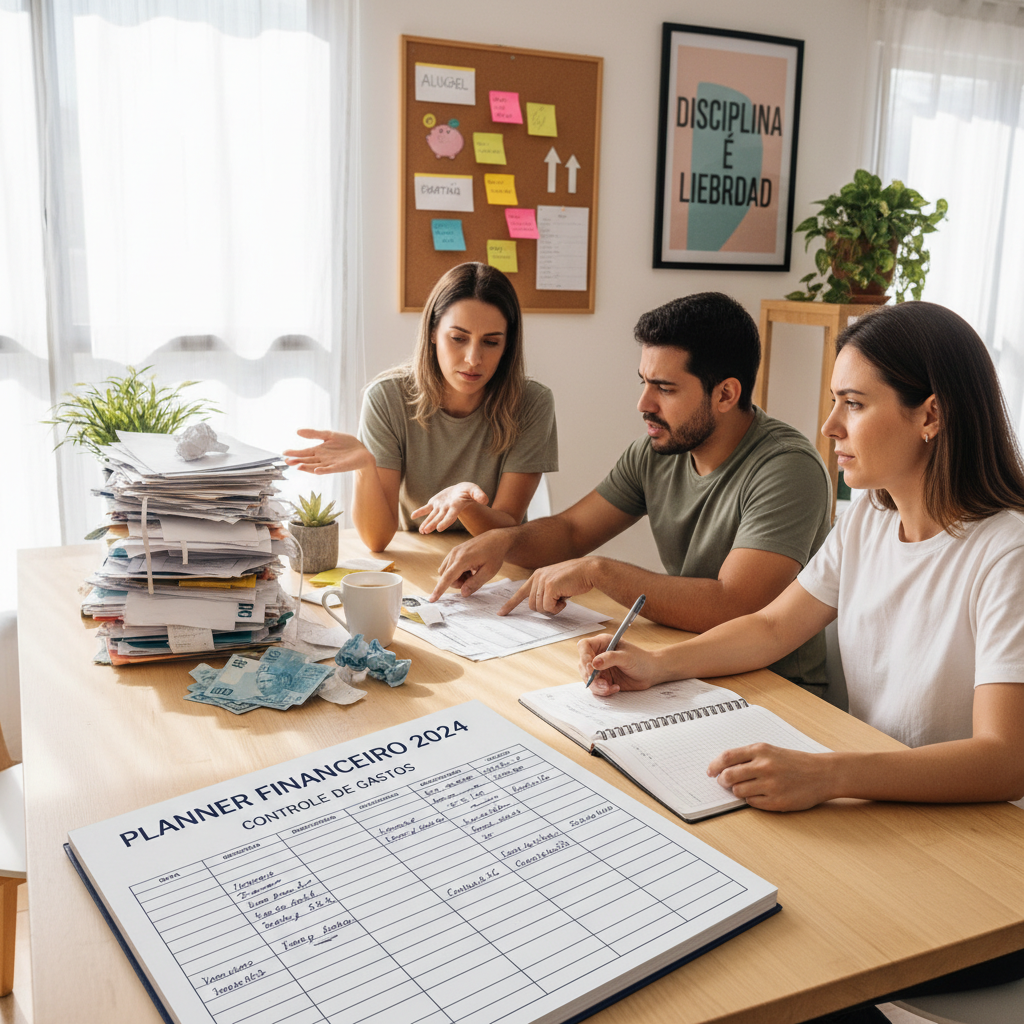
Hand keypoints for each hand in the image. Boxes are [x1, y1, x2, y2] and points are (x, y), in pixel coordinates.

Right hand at [282, 429, 374, 474]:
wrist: (361, 451)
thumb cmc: (345, 443)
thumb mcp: (329, 435)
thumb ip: (314, 433)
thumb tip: (297, 431)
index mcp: (319, 451)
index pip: (304, 452)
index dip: (294, 453)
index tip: (284, 453)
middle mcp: (322, 458)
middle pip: (307, 460)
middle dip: (297, 461)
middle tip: (287, 461)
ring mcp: (330, 464)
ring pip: (315, 466)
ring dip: (307, 467)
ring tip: (298, 466)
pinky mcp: (339, 467)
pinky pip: (330, 469)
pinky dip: (323, 470)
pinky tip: (317, 470)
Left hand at [412, 482, 488, 534]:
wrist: (461, 491)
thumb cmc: (469, 491)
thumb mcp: (474, 490)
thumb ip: (479, 494)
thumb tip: (486, 500)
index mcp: (456, 507)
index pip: (450, 516)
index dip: (445, 522)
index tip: (439, 529)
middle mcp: (447, 509)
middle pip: (439, 518)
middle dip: (432, 524)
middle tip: (426, 531)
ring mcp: (440, 507)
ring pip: (432, 516)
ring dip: (426, 523)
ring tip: (422, 531)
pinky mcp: (434, 503)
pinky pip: (425, 509)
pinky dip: (419, 512)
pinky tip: (412, 516)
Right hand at [430, 530, 513, 599]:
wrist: (496, 539)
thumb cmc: (494, 555)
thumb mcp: (489, 572)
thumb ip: (475, 583)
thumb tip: (463, 593)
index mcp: (463, 559)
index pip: (448, 578)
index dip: (439, 590)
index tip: (432, 600)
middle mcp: (454, 554)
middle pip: (446, 577)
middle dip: (457, 583)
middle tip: (472, 579)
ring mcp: (453, 552)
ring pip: (445, 572)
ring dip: (456, 578)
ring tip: (471, 573)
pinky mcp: (454, 551)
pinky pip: (448, 566)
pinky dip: (455, 572)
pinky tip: (468, 569)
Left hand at [499, 557, 599, 615]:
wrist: (588, 570)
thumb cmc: (576, 578)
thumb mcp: (556, 583)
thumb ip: (546, 591)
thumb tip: (541, 607)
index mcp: (537, 576)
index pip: (520, 592)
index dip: (510, 604)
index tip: (501, 613)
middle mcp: (537, 577)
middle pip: (532, 605)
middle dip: (546, 608)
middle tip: (558, 602)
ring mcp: (543, 581)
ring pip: (540, 608)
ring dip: (553, 608)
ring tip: (563, 598)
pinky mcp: (550, 586)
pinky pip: (549, 607)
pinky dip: (558, 607)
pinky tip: (565, 598)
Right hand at [577, 636, 661, 694]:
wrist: (650, 673)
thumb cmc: (641, 660)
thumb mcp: (626, 656)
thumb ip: (610, 658)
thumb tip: (594, 663)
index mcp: (602, 643)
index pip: (584, 646)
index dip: (584, 656)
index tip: (591, 667)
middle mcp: (598, 655)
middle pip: (583, 665)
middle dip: (591, 676)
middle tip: (602, 682)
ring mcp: (600, 669)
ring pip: (588, 679)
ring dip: (597, 686)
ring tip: (609, 687)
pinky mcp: (604, 680)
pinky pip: (596, 688)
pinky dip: (603, 691)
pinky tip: (615, 688)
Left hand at [706, 744, 834, 811]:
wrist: (822, 773)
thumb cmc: (794, 762)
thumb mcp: (770, 751)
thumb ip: (748, 757)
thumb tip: (723, 768)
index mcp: (760, 750)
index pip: (727, 757)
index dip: (714, 766)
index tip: (710, 772)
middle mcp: (764, 766)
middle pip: (728, 777)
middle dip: (723, 781)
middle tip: (724, 783)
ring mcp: (770, 785)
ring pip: (738, 791)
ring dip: (737, 791)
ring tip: (747, 788)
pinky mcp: (777, 801)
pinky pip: (752, 803)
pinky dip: (752, 800)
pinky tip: (760, 795)